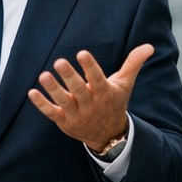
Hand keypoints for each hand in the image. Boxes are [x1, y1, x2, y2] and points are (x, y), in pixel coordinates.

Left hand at [27, 44, 152, 151]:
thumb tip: (149, 46)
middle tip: (59, 61)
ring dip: (53, 89)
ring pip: (64, 101)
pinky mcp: (64, 122)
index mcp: (105, 94)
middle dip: (69, 77)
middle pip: (80, 90)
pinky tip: (32, 92)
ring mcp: (77, 114)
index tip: (82, 53)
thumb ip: (133, 64)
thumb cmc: (114, 102)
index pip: (98, 79)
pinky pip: (51, 113)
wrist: (108, 134)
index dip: (90, 67)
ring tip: (43, 76)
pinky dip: (41, 104)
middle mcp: (91, 105)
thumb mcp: (125, 84)